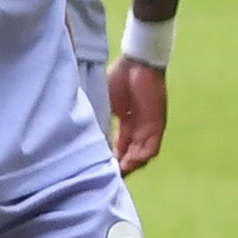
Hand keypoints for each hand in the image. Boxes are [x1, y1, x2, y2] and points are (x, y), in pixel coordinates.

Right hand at [107, 57, 167, 173]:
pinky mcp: (157, 125)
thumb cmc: (119, 76)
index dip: (110, 157)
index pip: (119, 146)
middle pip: (130, 154)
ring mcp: (148, 127)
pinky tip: (129, 164)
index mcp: (126, 122)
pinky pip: (151, 148)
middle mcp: (138, 128)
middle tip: (106, 175)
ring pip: (141, 155)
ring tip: (117, 173)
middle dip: (119, 166)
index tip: (97, 167)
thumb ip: (98, 116)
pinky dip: (140, 158)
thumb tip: (81, 132)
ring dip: (130, 165)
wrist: (138, 62)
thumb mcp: (104, 101)